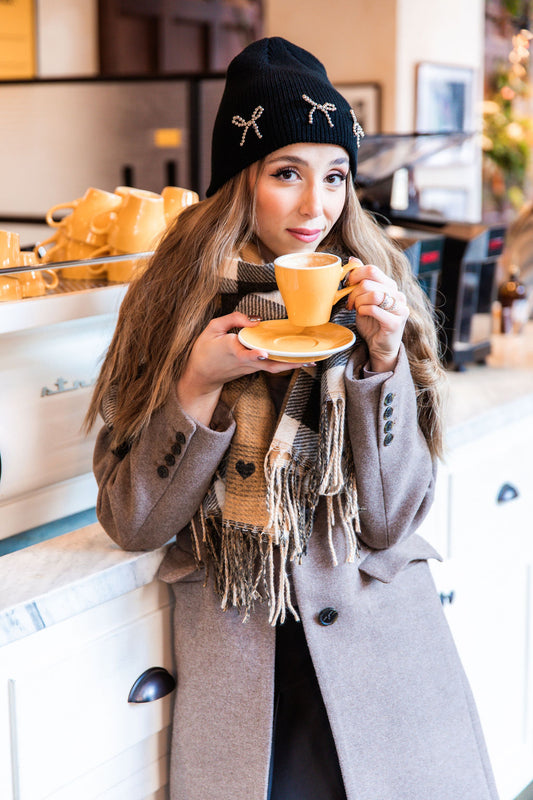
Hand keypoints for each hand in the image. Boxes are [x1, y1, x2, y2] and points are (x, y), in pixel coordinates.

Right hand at [177, 312, 302, 423]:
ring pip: (274, 367)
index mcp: (233, 350)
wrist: (201, 377)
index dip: (254, 354)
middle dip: (289, 363)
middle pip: (270, 364)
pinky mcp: (252, 370)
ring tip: (310, 360)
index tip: (263, 352)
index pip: (246, 353)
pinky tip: (298, 359)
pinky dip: (285, 364)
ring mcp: (250, 368)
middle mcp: (245, 361)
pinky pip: (271, 367)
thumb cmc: (204, 351)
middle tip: (308, 359)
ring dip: (292, 365)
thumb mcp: (212, 328)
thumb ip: (233, 319)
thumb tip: (254, 320)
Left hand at [344, 258, 408, 371]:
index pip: (372, 269)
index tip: (347, 286)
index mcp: (391, 286)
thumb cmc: (371, 323)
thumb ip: (361, 281)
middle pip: (369, 282)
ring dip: (359, 302)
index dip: (355, 275)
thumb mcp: (364, 300)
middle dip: (354, 293)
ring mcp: (399, 308)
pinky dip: (363, 311)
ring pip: (373, 294)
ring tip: (356, 310)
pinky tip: (362, 315)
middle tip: (350, 304)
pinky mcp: (396, 322)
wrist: (380, 347)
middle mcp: (398, 295)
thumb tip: (353, 260)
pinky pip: (374, 309)